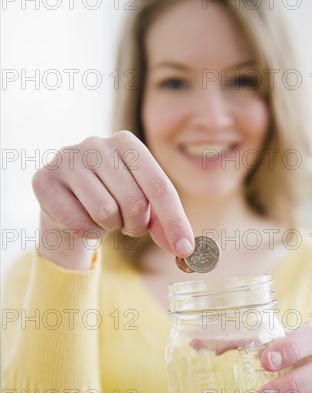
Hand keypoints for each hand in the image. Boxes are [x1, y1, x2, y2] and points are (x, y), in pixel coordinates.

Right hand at [32, 131, 194, 268]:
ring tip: (104, 217)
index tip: (186, 249)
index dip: (175, 222)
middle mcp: (96, 143)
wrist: (66, 202)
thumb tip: (185, 248)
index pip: (160, 187)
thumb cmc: (113, 199)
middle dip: (136, 225)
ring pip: (105, 212)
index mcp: (127, 143)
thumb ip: (165, 223)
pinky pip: (78, 223)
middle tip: (128, 224)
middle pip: (134, 202)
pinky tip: (80, 217)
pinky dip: (87, 231)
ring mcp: (67, 159)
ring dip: (110, 226)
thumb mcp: (144, 205)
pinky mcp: (43, 180)